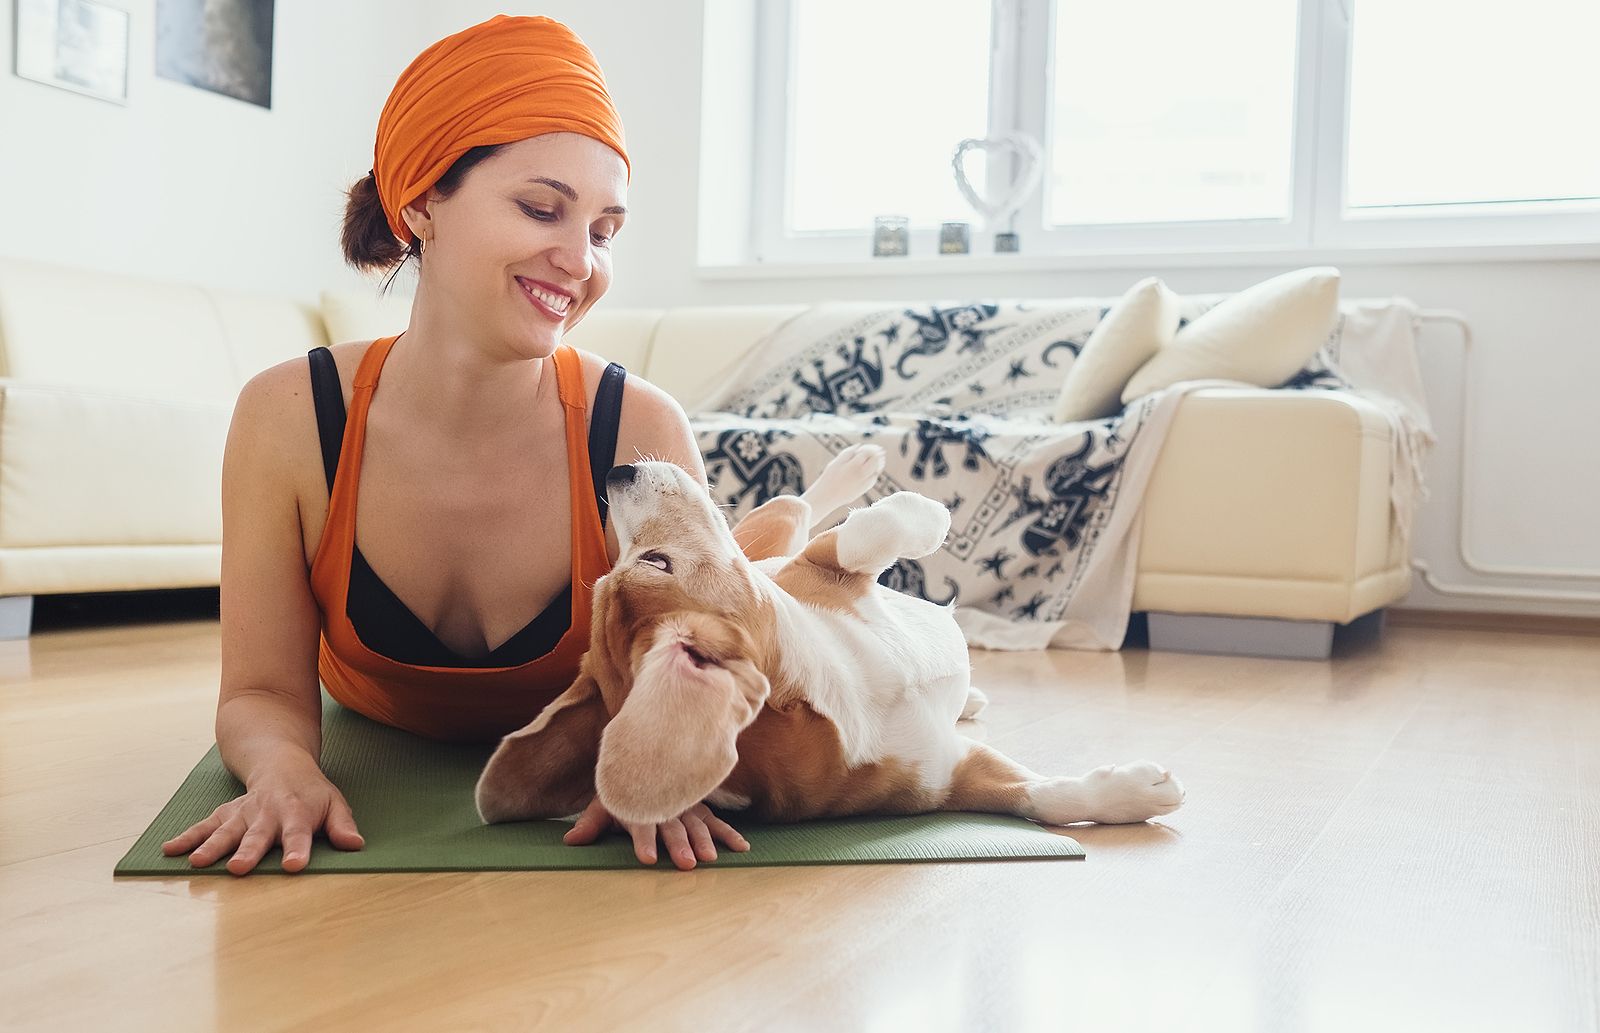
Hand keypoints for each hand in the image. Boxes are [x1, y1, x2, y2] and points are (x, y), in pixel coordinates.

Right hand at [159, 757, 363, 875]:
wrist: (281, 763)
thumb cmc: (312, 793)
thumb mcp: (334, 804)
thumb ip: (342, 826)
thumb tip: (355, 845)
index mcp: (297, 813)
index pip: (298, 834)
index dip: (297, 849)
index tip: (294, 866)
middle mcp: (266, 813)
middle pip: (257, 835)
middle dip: (248, 851)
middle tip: (239, 869)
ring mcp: (242, 813)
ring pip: (225, 831)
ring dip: (212, 847)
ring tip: (198, 864)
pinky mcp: (224, 814)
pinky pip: (203, 826)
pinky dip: (186, 837)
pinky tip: (170, 850)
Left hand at [563, 797, 749, 869]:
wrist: (647, 752)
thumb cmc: (623, 787)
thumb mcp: (604, 802)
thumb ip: (591, 823)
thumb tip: (569, 842)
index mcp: (642, 805)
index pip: (642, 824)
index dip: (644, 841)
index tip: (647, 859)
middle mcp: (666, 805)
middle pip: (673, 826)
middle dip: (679, 845)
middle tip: (686, 864)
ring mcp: (685, 805)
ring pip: (697, 823)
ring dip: (704, 840)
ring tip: (710, 858)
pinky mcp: (699, 808)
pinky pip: (716, 821)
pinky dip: (729, 834)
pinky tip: (741, 848)